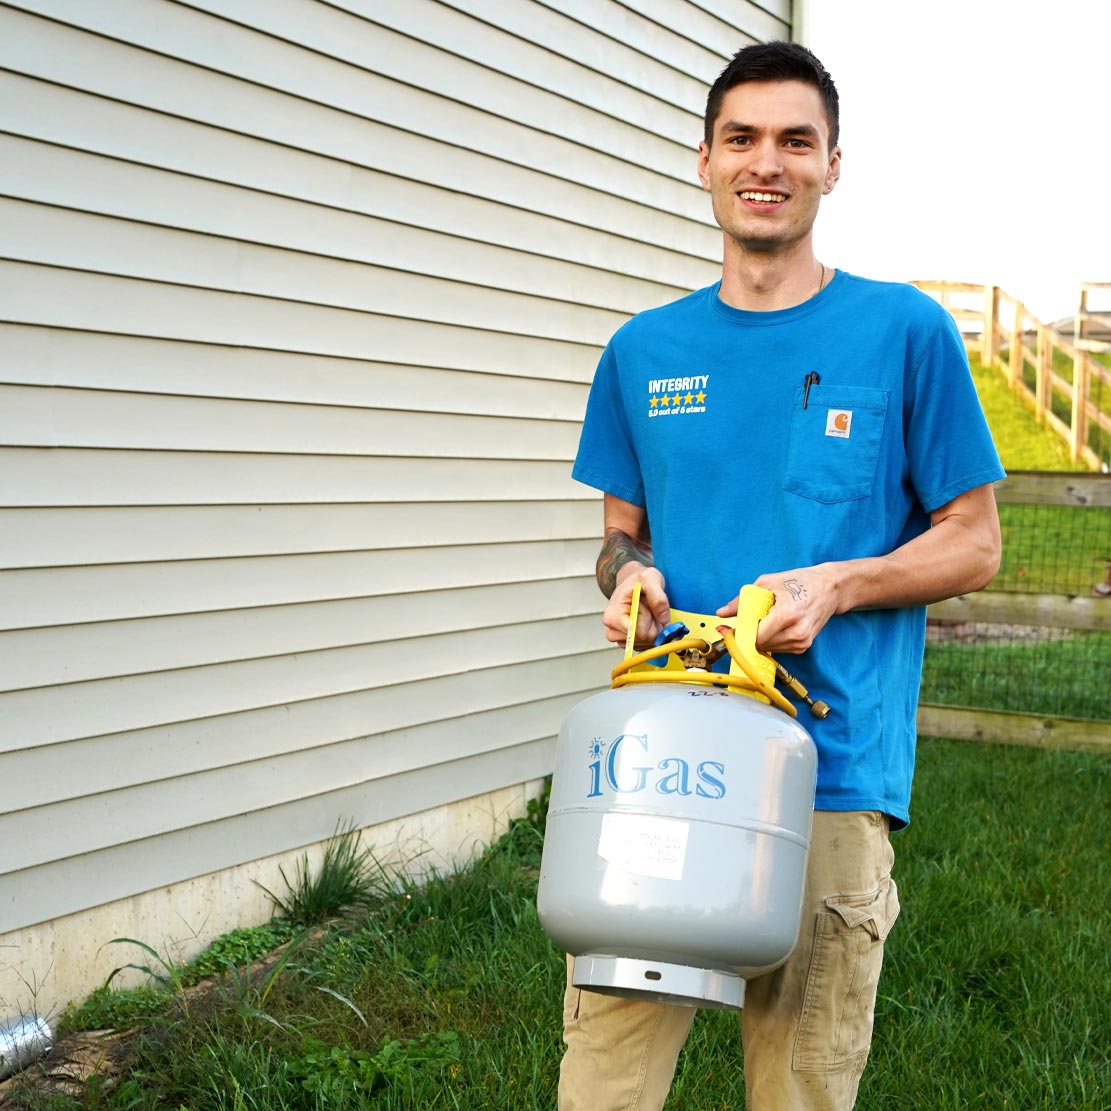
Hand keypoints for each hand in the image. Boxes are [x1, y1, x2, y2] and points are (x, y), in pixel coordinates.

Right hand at [603, 565, 669, 646]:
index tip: (645, 605)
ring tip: (647, 612)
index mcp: (613, 616)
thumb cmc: (639, 580)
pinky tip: (647, 621)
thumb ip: (658, 597)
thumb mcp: (650, 579)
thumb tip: (663, 618)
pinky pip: (647, 645)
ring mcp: (619, 638)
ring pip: (647, 643)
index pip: (637, 632)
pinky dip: (652, 634)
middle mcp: (612, 630)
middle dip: (652, 624)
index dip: (648, 619)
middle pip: (643, 639)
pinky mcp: (628, 643)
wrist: (634, 584)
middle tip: (648, 608)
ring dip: (653, 629)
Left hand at [716, 565, 840, 653]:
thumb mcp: (768, 583)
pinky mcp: (804, 646)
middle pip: (759, 644)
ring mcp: (802, 642)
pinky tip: (775, 624)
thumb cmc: (800, 581)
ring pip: (767, 648)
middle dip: (747, 634)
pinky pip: (777, 648)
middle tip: (743, 621)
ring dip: (759, 637)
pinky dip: (771, 639)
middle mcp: (797, 632)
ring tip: (764, 618)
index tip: (726, 630)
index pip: (755, 636)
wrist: (830, 589)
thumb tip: (721, 613)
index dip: (739, 634)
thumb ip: (742, 601)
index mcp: (787, 615)